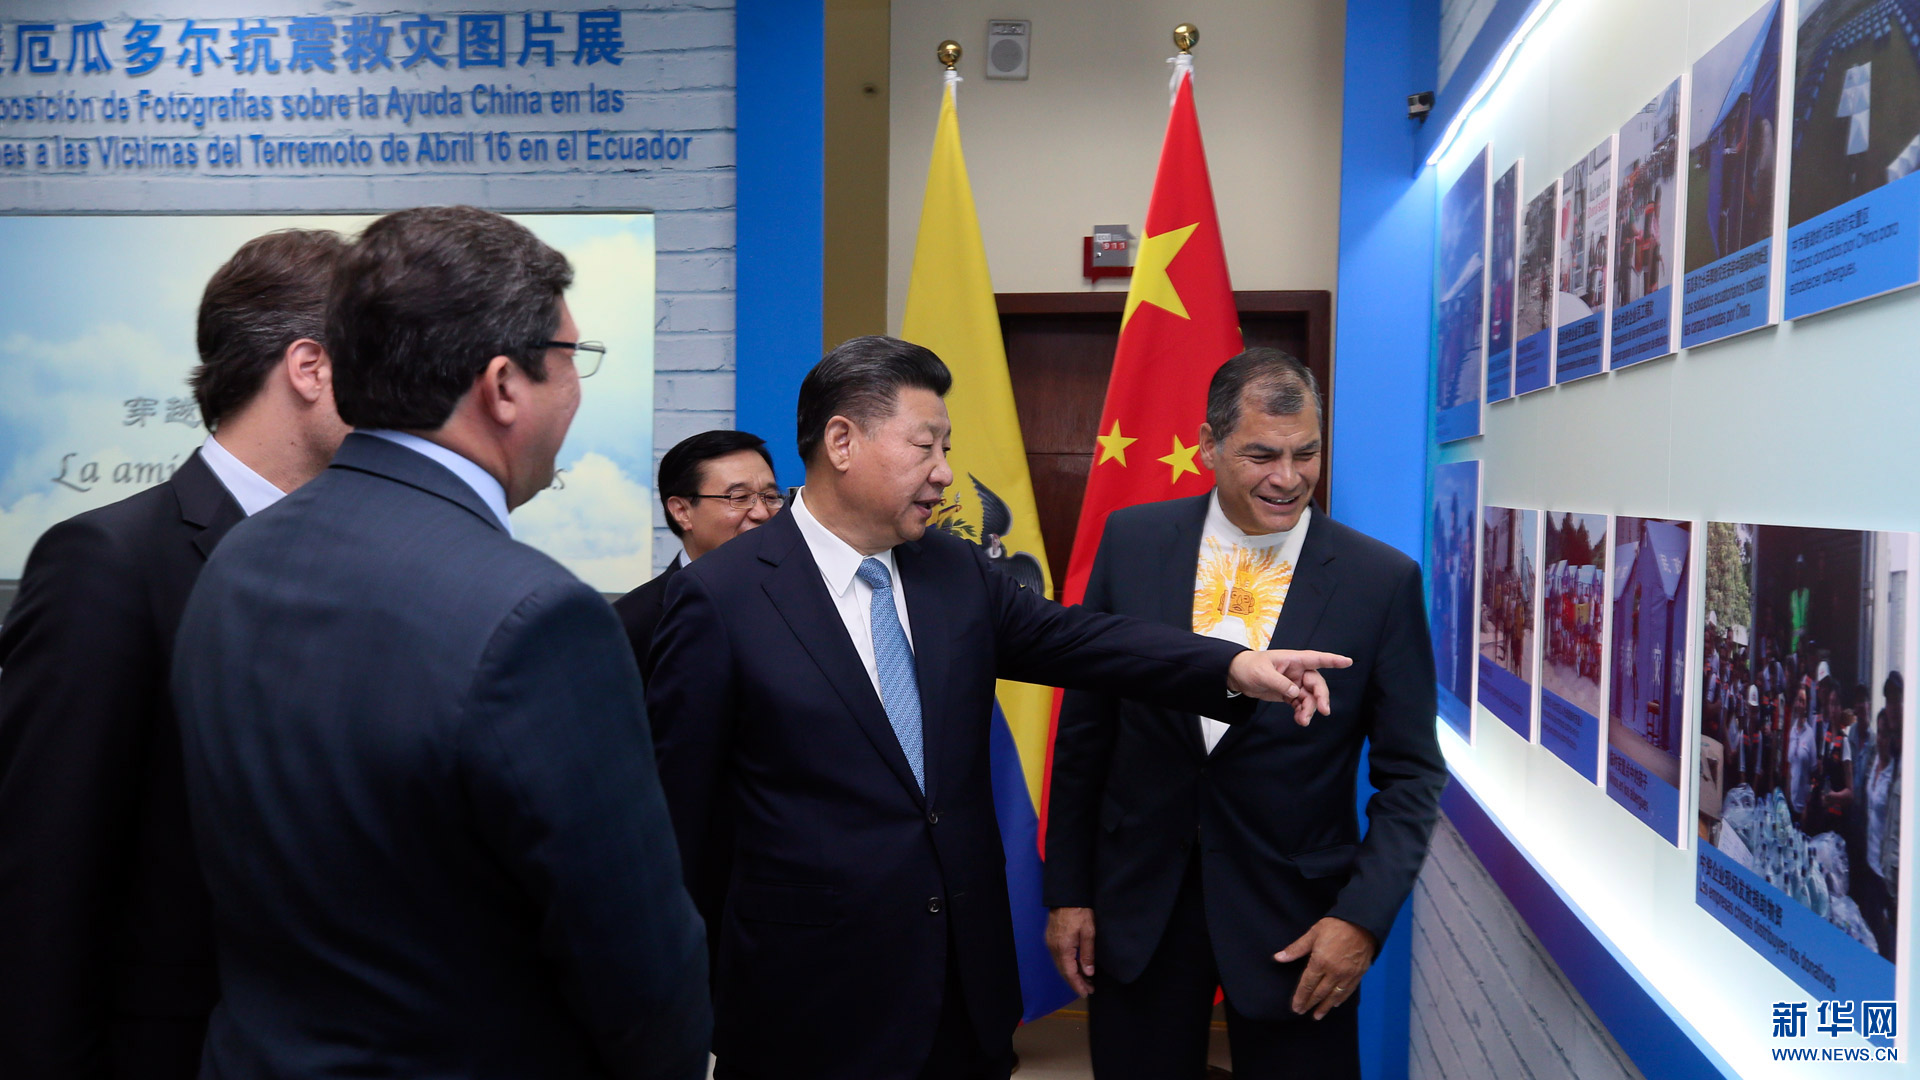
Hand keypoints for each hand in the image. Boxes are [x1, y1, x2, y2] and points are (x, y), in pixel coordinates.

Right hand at [1046, 906, 1096, 996]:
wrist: (1067, 896)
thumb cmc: (1080, 912)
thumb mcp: (1089, 932)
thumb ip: (1087, 954)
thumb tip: (1088, 973)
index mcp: (1063, 948)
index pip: (1070, 973)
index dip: (1078, 985)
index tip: (1086, 993)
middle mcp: (1054, 948)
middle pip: (1064, 971)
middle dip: (1076, 982)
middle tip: (1089, 989)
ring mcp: (1051, 943)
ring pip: (1061, 965)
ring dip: (1072, 974)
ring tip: (1086, 980)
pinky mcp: (1051, 938)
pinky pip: (1059, 958)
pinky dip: (1068, 965)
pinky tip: (1077, 966)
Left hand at [1227, 650, 1351, 724]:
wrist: (1236, 676)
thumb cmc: (1249, 667)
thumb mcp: (1263, 673)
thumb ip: (1280, 683)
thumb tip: (1296, 692)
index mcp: (1293, 660)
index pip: (1316, 658)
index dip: (1333, 660)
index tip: (1348, 662)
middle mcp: (1297, 671)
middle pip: (1316, 683)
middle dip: (1321, 697)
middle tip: (1323, 711)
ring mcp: (1294, 683)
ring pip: (1310, 697)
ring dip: (1309, 709)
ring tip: (1303, 720)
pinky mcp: (1288, 694)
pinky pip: (1300, 703)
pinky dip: (1302, 712)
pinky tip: (1300, 719)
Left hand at [1277, 917, 1375, 1019]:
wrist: (1362, 922)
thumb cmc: (1335, 926)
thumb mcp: (1313, 934)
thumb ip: (1296, 949)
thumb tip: (1278, 958)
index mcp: (1320, 963)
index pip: (1307, 985)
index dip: (1300, 997)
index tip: (1295, 1007)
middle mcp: (1334, 973)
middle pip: (1319, 993)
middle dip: (1310, 1004)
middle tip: (1302, 1012)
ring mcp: (1347, 975)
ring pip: (1334, 996)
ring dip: (1325, 1007)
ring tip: (1317, 1015)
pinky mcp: (1358, 974)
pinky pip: (1348, 991)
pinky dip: (1340, 1000)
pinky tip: (1335, 1004)